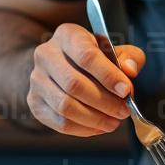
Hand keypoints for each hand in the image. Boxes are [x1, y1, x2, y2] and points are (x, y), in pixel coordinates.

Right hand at [27, 23, 146, 136]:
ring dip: (94, 118)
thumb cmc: (92, 57)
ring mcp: (36, 79)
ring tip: (114, 122)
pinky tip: (99, 126)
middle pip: (74, 84)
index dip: (108, 75)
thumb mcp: (114, 49)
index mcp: (67, 35)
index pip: (86, 55)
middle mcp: (46, 54)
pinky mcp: (34, 102)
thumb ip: (129, 57)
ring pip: (65, 106)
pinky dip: (84, 129)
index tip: (126, 91)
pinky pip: (59, 122)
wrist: (60, 65)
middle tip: (123, 111)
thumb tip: (129, 70)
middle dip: (104, 102)